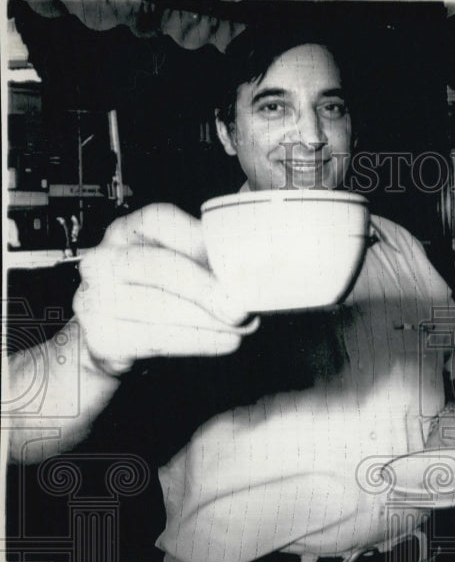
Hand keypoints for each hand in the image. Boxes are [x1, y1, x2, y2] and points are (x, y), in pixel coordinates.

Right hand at [73, 203, 254, 375]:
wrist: (112, 337)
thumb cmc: (153, 294)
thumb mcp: (175, 265)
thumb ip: (204, 260)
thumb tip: (252, 272)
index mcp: (125, 231)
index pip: (159, 220)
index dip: (200, 240)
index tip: (235, 264)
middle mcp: (103, 259)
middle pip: (158, 266)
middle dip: (206, 288)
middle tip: (241, 307)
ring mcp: (94, 298)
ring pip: (157, 307)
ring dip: (208, 320)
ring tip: (240, 327)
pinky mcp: (100, 336)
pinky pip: (155, 338)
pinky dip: (197, 341)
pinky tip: (225, 340)